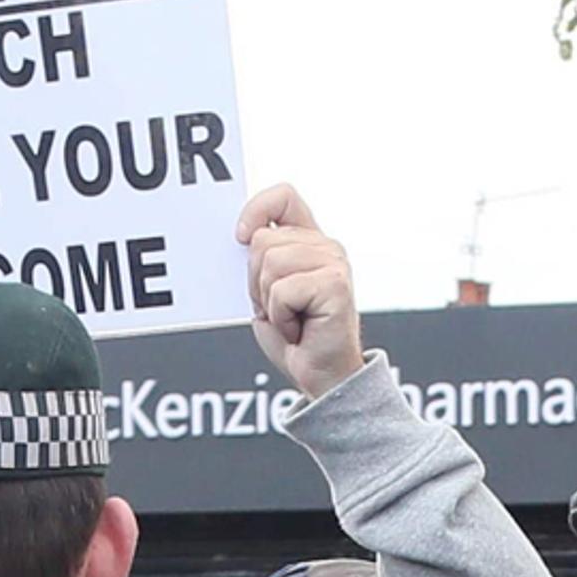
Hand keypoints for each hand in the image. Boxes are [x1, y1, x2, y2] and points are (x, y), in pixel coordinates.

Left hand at [240, 185, 365, 398]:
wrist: (324, 379)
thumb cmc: (298, 340)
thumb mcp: (268, 291)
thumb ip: (261, 260)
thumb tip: (243, 238)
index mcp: (311, 243)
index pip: (284, 197)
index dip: (257, 209)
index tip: (241, 238)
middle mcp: (327, 248)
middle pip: (263, 240)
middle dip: (256, 281)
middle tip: (278, 308)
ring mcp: (334, 264)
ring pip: (270, 263)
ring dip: (269, 301)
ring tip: (290, 319)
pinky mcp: (335, 285)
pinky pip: (283, 290)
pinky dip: (281, 317)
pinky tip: (299, 329)